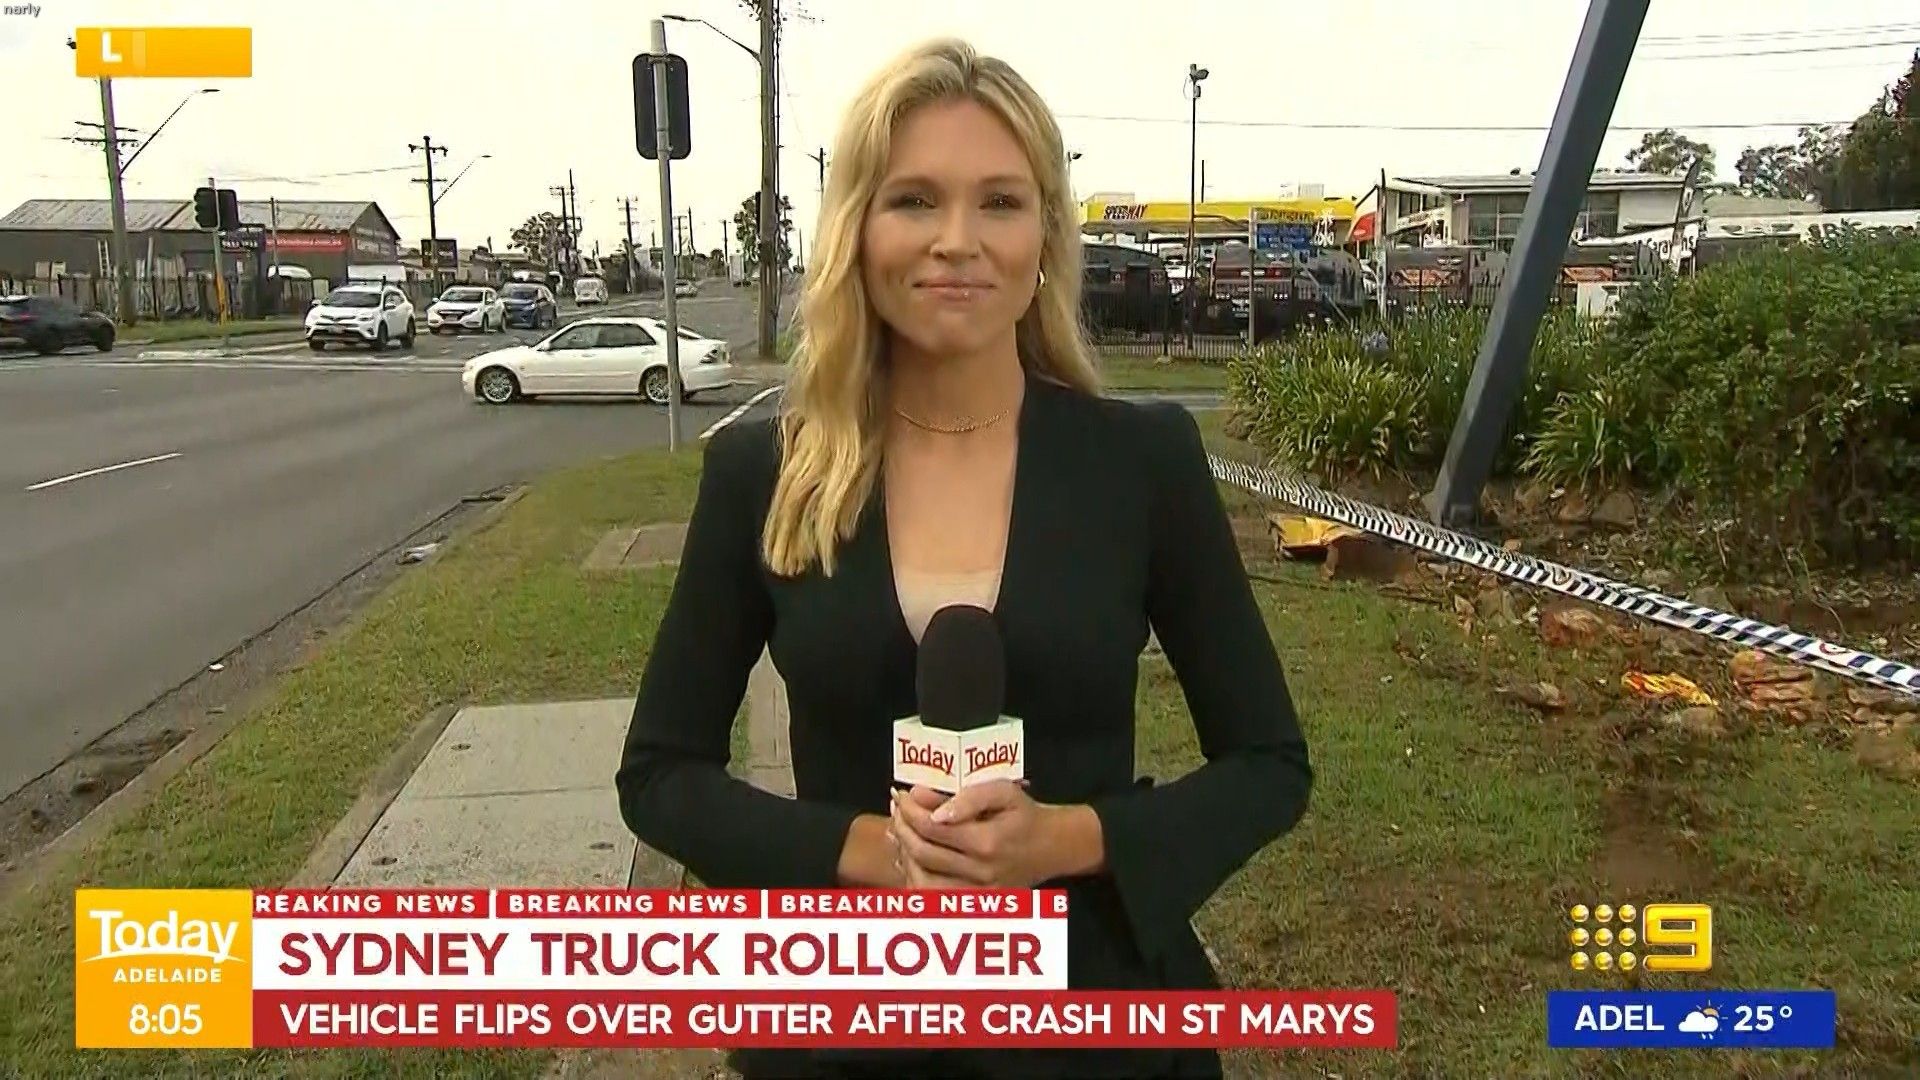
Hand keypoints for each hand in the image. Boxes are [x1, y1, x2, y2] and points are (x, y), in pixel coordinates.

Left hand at [889, 781, 1074, 888]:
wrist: (1050, 847)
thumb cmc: (1024, 816)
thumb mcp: (1004, 791)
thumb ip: (968, 796)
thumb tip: (929, 804)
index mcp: (988, 842)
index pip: (931, 827)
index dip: (910, 810)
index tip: (903, 795)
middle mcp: (981, 874)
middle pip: (922, 854)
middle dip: (902, 828)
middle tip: (897, 809)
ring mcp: (978, 894)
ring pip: (922, 882)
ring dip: (904, 855)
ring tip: (901, 831)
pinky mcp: (976, 906)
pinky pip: (934, 898)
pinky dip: (916, 877)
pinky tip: (912, 856)